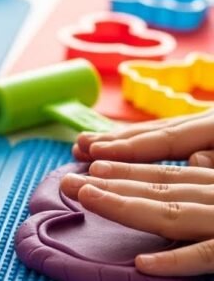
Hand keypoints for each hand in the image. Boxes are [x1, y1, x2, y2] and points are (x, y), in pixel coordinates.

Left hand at [60, 160, 213, 275]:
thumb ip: (209, 185)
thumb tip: (195, 158)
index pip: (167, 177)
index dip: (128, 170)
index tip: (91, 166)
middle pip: (159, 191)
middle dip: (111, 184)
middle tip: (68, 182)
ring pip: (173, 215)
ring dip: (128, 207)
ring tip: (87, 199)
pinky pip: (205, 257)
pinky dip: (174, 259)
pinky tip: (141, 262)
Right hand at [73, 110, 213, 165]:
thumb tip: (195, 160)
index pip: (165, 139)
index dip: (130, 147)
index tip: (95, 151)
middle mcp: (203, 120)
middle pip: (152, 130)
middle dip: (113, 139)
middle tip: (78, 145)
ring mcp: (204, 123)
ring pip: (156, 130)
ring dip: (120, 138)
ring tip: (87, 143)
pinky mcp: (205, 130)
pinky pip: (168, 135)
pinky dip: (141, 140)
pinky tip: (122, 143)